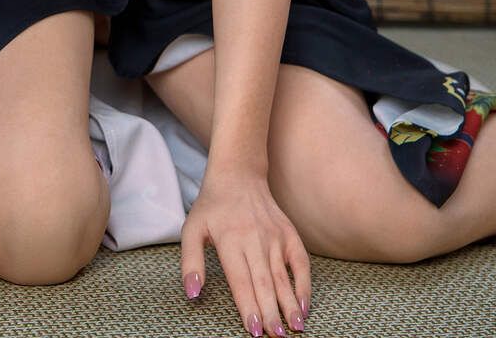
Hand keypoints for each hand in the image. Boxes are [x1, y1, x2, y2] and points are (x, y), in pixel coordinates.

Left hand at [181, 167, 310, 335]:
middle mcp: (255, 238)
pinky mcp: (289, 233)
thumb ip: (191, 263)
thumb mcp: (192, 230)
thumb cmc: (212, 206)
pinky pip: (301, 262)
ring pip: (283, 276)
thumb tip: (193, 293)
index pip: (241, 280)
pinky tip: (304, 305)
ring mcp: (275, 236)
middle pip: (264, 283)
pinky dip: (304, 284)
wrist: (238, 174)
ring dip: (290, 304)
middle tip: (276, 337)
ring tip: (295, 328)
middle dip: (271, 313)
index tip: (254, 331)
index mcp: (230, 240)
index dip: (248, 306)